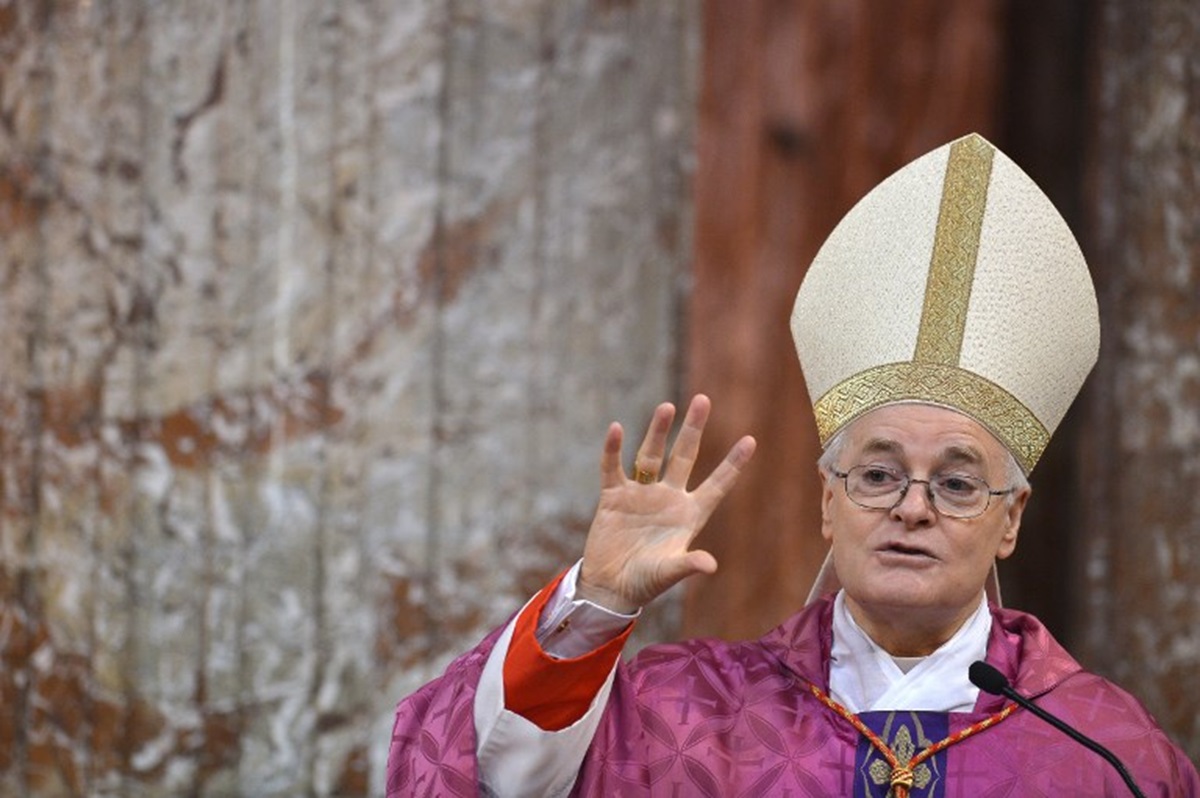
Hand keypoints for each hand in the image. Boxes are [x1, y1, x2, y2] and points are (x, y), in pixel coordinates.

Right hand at [577, 394, 755, 612]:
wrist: (610, 588)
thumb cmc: (645, 583)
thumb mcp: (669, 572)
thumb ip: (688, 564)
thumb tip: (710, 564)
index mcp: (689, 516)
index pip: (716, 484)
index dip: (733, 464)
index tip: (750, 440)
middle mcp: (668, 499)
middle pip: (684, 456)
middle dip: (693, 429)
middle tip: (703, 399)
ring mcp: (640, 495)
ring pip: (651, 455)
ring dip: (657, 431)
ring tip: (667, 406)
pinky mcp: (614, 497)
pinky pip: (613, 468)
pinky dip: (614, 450)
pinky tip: (616, 429)